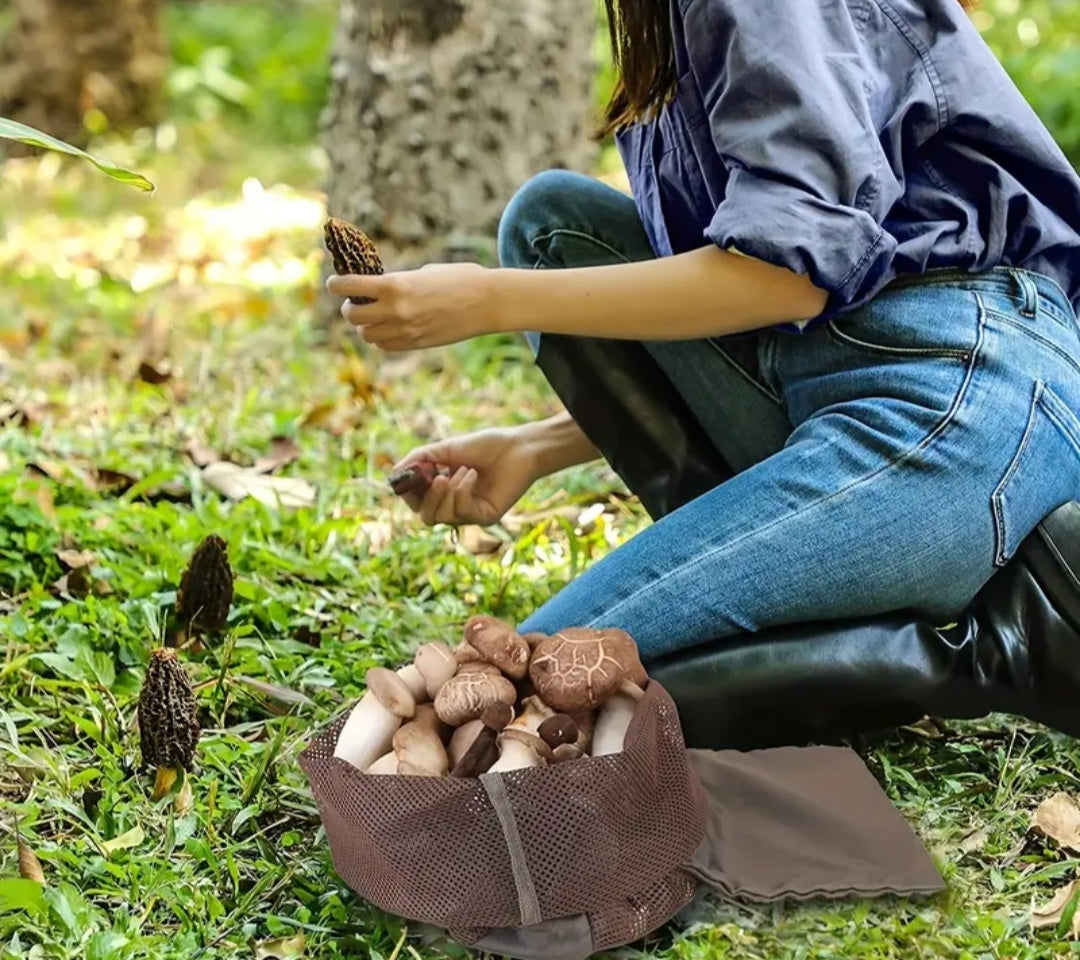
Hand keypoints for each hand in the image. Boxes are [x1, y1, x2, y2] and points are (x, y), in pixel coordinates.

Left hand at [326, 262, 502, 350]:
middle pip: (353, 316)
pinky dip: (382, 338)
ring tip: (375, 316)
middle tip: (357, 302)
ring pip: (367, 335)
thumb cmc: (459, 278)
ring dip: (366, 325)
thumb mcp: (423, 272)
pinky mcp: (416, 344)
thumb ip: (398, 282)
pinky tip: (391, 327)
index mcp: (394, 285)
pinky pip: (386, 346)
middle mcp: (395, 310)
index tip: (334, 284)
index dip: (336, 285)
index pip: (348, 287)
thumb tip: (378, 289)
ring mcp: (405, 330)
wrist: (487, 302)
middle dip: (350, 309)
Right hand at [391, 426, 538, 526]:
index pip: (416, 502)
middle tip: (437, 477)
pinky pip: (462, 512)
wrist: (518, 447)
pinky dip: (463, 490)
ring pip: (441, 516)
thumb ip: (420, 459)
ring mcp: (470, 513)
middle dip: (427, 498)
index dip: (408, 493)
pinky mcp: (485, 517)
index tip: (409, 477)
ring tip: (463, 469)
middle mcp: (454, 504)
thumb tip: (394, 471)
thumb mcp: (446, 449)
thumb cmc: (485, 446)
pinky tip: (473, 475)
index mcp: (443, 489)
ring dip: (449, 491)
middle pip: (426, 516)